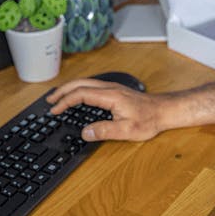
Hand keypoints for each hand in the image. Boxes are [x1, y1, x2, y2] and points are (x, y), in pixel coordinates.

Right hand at [46, 77, 169, 141]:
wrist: (164, 110)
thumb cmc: (149, 119)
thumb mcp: (127, 130)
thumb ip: (105, 131)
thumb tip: (85, 132)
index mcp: (110, 96)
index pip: (80, 94)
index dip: (65, 101)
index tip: (55, 110)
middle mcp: (109, 88)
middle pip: (79, 83)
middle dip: (62, 91)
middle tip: (49, 101)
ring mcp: (112, 88)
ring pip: (85, 83)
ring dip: (69, 88)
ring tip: (58, 98)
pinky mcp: (115, 91)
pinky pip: (91, 86)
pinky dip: (79, 89)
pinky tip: (77, 97)